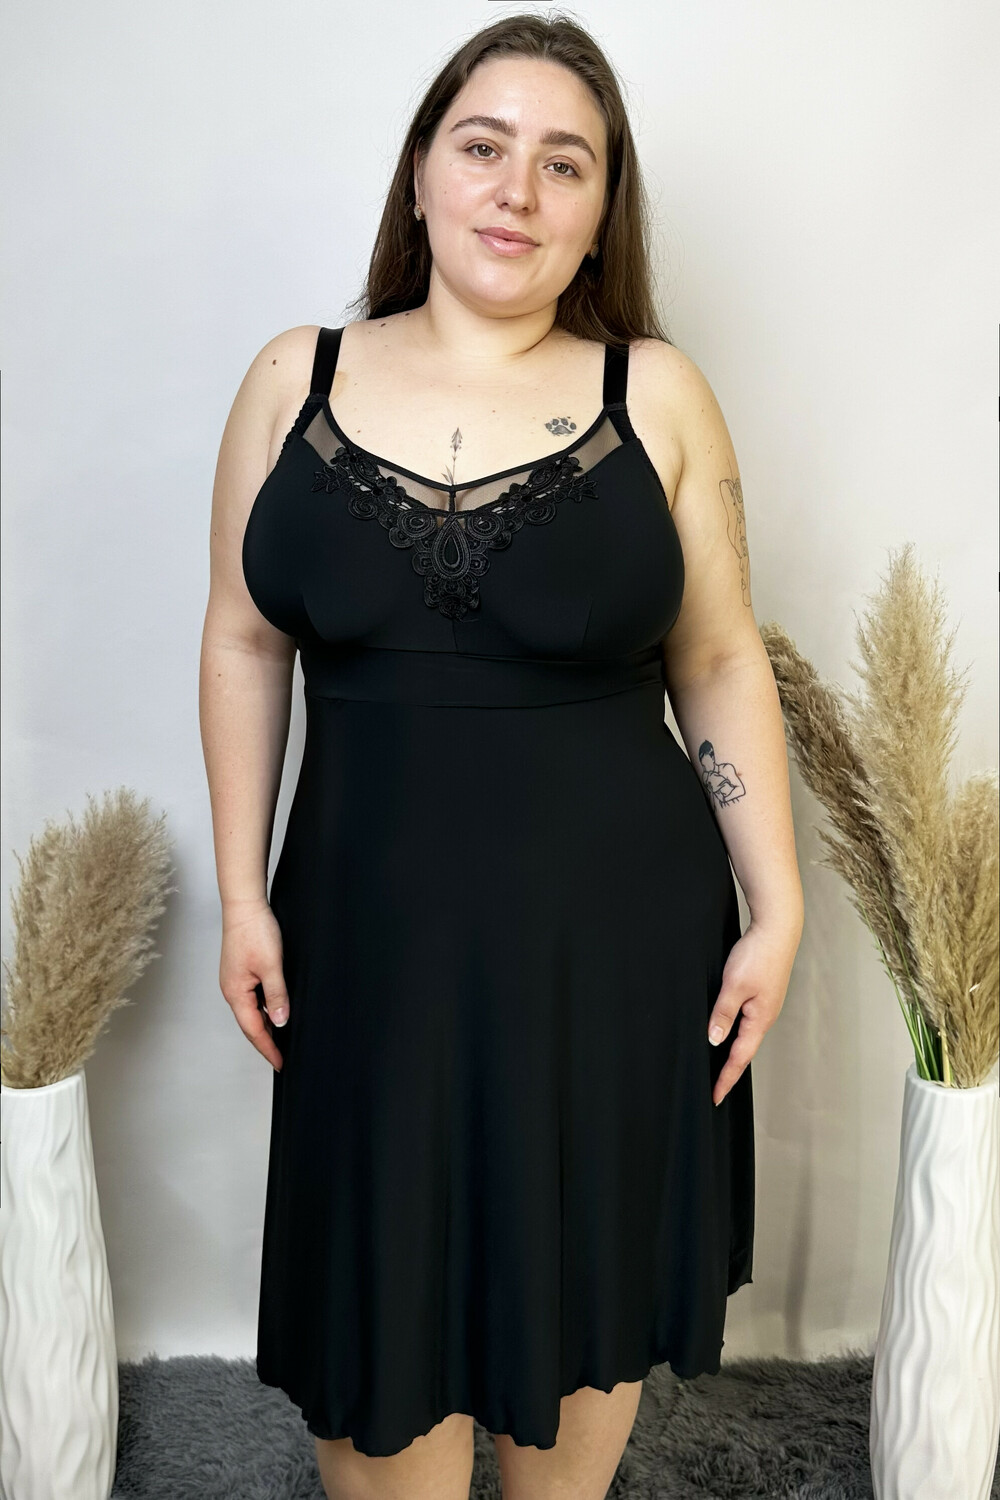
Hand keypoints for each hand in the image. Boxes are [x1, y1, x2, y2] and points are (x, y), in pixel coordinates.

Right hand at [219, 897, 289, 1071]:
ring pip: (251, 1011)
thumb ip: (276, 995)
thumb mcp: (271, 966)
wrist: (244, 905)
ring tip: (282, 1040)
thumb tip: (280, 1022)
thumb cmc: (255, 932)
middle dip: (266, 1042)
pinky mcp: (240, 972)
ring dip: (265, 1026)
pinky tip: (275, 1011)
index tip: (281, 1063)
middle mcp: (232, 990)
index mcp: (236, 993)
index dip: (268, 1048)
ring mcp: (235, 981)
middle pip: (250, 1024)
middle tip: (282, 1057)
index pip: (254, 1030)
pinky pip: (252, 999)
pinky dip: (264, 1009)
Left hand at [707, 916, 799, 1105]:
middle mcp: (765, 1016)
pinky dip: (736, 1033)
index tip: (715, 1097)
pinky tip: (727, 1032)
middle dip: (730, 1071)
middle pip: (745, 1051)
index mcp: (760, 1019)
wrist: (778, 928)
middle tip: (715, 1089)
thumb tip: (714, 1040)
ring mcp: (765, 1005)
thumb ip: (723, 1014)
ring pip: (746, 1035)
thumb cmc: (758, 955)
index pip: (739, 1058)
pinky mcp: (763, 994)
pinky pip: (747, 1020)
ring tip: (719, 1068)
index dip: (726, 1078)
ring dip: (732, 1052)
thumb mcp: (734, 986)